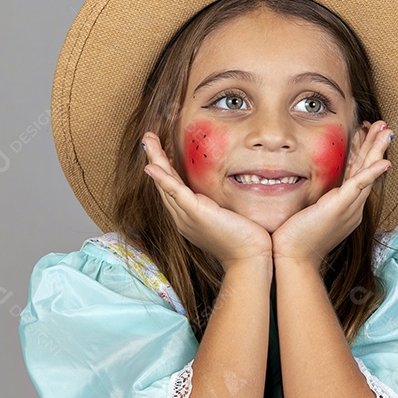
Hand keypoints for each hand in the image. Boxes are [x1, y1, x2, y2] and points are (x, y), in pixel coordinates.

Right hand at [142, 132, 272, 267]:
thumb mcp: (230, 215)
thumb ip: (223, 202)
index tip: (163, 149)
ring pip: (166, 185)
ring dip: (155, 161)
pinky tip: (152, 167)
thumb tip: (228, 189)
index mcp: (190, 217)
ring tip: (147, 141)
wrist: (250, 258)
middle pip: (164, 184)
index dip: (166, 168)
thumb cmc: (245, 239)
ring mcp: (187, 216)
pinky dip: (163, 179)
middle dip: (155, 160)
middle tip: (147, 138)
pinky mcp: (195, 214)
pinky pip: (175, 192)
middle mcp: (183, 217)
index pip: (174, 188)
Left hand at [271, 120, 391, 267]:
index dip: (361, 152)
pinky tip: (384, 162)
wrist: (293, 258)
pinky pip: (359, 186)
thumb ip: (310, 200)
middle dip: (374, 146)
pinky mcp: (340, 208)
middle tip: (383, 126)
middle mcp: (351, 207)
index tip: (363, 134)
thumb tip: (303, 189)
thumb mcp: (305, 213)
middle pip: (366, 170)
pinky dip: (372, 173)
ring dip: (377, 150)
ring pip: (367, 173)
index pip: (355, 173)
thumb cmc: (294, 240)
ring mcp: (348, 208)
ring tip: (386, 131)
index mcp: (344, 207)